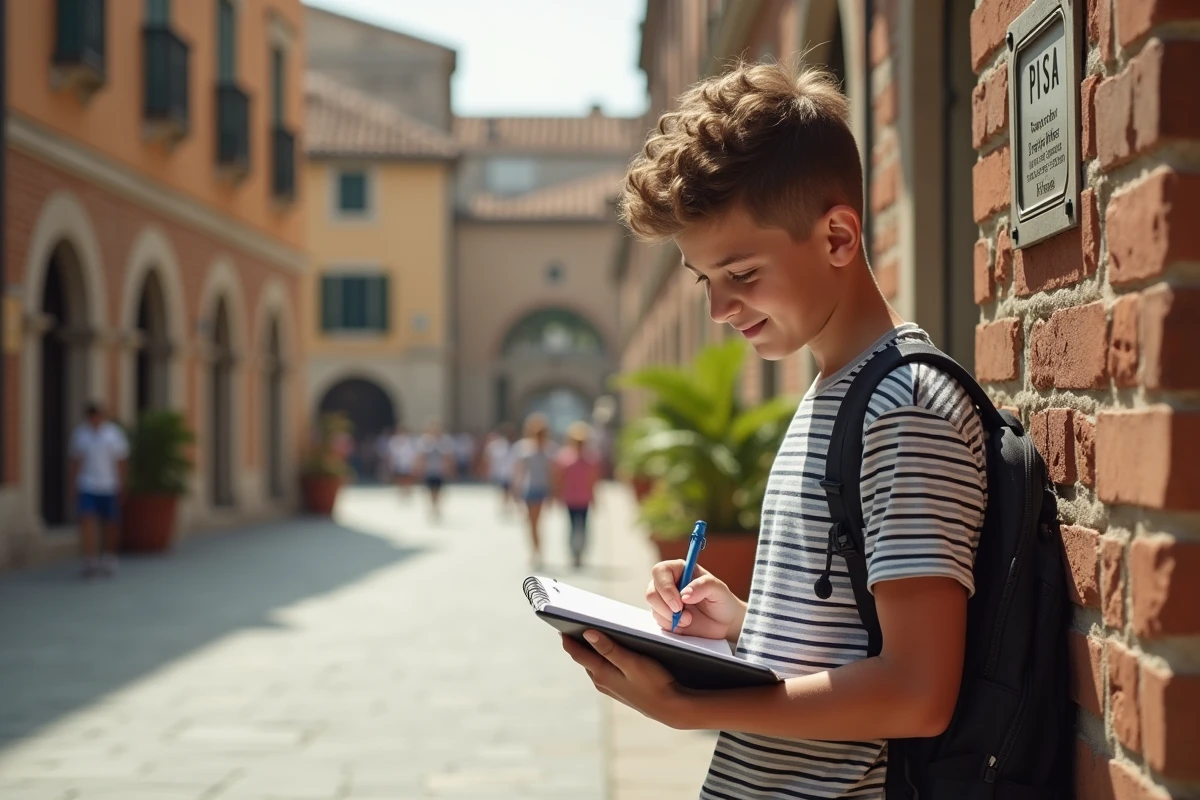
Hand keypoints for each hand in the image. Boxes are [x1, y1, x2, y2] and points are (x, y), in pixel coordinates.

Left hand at [562, 631, 690, 727]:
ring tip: (590, 632)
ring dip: (591, 650)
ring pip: (594, 664)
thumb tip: (587, 633)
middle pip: (584, 657)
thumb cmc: (654, 682)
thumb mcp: (632, 662)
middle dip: (578, 641)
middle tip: (574, 622)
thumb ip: (609, 648)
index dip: (567, 637)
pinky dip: (602, 658)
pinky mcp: (619, 689)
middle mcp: (601, 681)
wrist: (670, 708)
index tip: (559, 622)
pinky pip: (604, 670)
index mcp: (601, 673)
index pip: (577, 653)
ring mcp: (609, 687)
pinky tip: (610, 651)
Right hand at [646, 561, 744, 641]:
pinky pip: (658, 620)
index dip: (665, 586)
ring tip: (688, 619)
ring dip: (670, 616)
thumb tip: (684, 594)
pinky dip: (670, 624)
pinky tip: (684, 623)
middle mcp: (669, 583)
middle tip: (683, 613)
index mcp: (679, 570)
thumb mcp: (718, 589)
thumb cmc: (722, 601)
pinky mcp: (664, 615)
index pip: (660, 571)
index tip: (679, 602)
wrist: (725, 623)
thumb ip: (703, 585)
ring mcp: (665, 600)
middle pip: (651, 590)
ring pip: (653, 607)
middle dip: (666, 606)